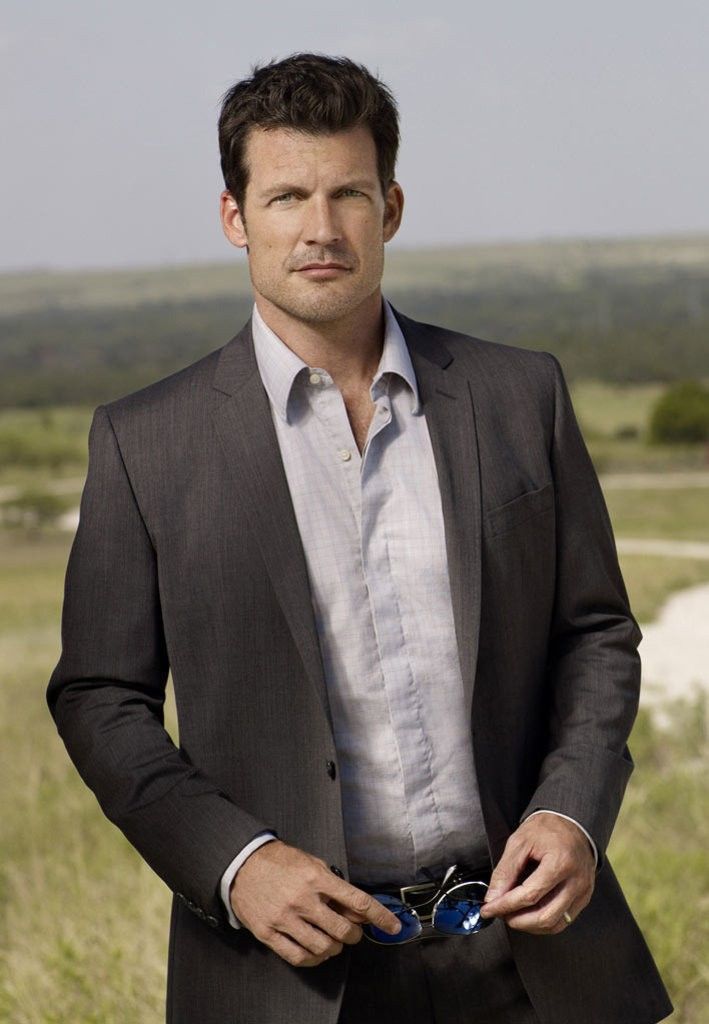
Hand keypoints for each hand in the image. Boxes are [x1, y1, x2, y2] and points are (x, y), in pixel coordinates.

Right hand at [229, 840, 400, 966]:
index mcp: (316, 877)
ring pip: (322, 947)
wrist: (243, 864)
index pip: (357, 901)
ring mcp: (284, 918)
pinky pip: (298, 956)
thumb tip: (358, 910)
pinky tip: (316, 952)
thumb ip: (335, 886)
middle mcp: (302, 899)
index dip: (380, 916)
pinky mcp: (268, 932)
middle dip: (354, 935)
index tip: (393, 926)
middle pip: (342, 930)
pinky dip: (313, 959)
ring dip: (335, 948)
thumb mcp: (312, 862)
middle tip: (352, 932)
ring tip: (333, 941)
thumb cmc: (280, 862)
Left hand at [479, 812, 594, 933]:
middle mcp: (576, 881)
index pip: (530, 895)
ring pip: (554, 924)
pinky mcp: (584, 898)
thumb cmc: (547, 829)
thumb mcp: (520, 842)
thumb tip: (493, 897)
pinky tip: (530, 915)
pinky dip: (544, 923)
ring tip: (513, 915)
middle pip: (544, 916)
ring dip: (529, 925)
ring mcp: (583, 891)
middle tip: (500, 914)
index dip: (505, 905)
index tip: (489, 908)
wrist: (572, 823)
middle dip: (517, 921)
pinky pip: (564, 920)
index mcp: (560, 862)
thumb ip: (505, 871)